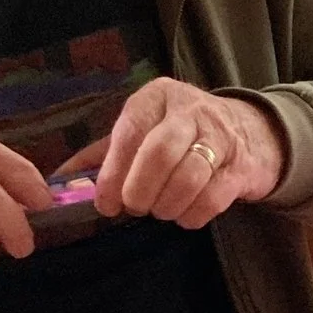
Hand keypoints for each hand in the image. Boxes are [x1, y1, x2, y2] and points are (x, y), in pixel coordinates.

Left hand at [59, 78, 283, 228]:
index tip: (105, 204)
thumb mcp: (143, 129)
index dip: (113, 174)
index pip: (129, 133)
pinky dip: (192, 215)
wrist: (251, 132)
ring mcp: (222, 136)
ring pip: (189, 177)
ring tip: (160, 211)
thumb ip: (103, 153)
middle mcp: (190, 110)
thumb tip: (60, 179)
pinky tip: (184, 215)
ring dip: (167, 205)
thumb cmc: (182, 133)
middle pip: (160, 152)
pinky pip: (213, 198)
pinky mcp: (242, 166)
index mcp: (157, 97)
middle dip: (141, 190)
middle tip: (136, 207)